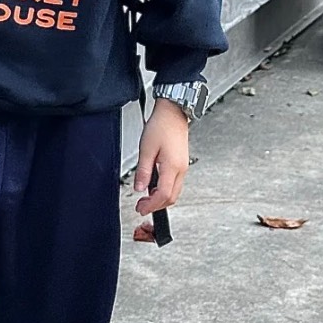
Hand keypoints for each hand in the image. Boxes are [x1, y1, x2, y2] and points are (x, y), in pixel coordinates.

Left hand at [133, 97, 189, 214]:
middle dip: (156, 205)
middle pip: (171, 197)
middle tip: (141, 205)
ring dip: (160, 198)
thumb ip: (143, 171)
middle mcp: (181, 169)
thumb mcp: (146, 149)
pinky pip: (175, 183)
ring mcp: (183, 167)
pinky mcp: (182, 164)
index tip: (140, 208)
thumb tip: (139, 188)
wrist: (172, 113)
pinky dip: (165, 190)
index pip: (163, 195)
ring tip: (145, 197)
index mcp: (172, 167)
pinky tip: (154, 186)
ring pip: (174, 192)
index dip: (151, 205)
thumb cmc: (160, 126)